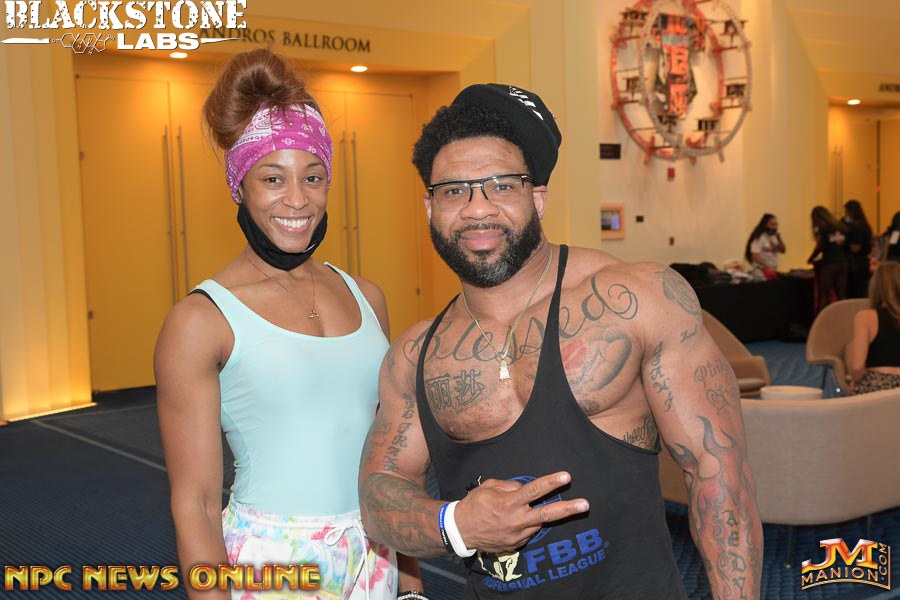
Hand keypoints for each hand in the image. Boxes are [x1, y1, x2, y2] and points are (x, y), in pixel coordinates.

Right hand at [454, 471, 588, 553]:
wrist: (460, 531)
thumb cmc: (474, 505)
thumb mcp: (488, 487)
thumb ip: (509, 486)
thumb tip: (524, 487)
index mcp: (508, 503)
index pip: (534, 490)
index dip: (551, 483)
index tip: (566, 477)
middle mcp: (515, 520)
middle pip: (547, 514)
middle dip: (568, 509)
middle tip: (585, 504)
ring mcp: (517, 535)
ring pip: (537, 523)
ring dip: (540, 515)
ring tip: (526, 510)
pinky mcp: (515, 544)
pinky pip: (529, 531)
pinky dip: (528, 524)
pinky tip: (517, 520)